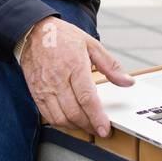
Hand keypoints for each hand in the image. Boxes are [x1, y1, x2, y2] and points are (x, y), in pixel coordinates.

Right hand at [19, 17, 134, 136]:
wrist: (34, 31)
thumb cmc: (62, 36)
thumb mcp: (91, 44)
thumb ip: (110, 65)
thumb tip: (127, 81)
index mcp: (74, 66)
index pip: (87, 99)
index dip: (97, 118)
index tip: (105, 129)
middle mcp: (58, 79)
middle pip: (74, 112)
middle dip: (89, 126)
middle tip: (99, 129)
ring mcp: (45, 87)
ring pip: (60, 118)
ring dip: (76, 127)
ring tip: (86, 126)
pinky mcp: (35, 92)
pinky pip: (48, 115)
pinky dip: (60, 123)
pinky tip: (70, 121)